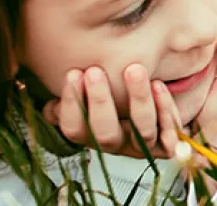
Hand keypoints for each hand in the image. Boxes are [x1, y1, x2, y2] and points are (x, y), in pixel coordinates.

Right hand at [43, 64, 183, 158]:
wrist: (155, 107)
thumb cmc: (114, 97)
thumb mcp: (88, 97)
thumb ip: (70, 99)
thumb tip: (47, 102)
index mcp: (90, 135)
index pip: (74, 129)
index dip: (71, 104)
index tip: (72, 73)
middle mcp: (115, 145)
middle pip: (104, 134)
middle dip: (99, 101)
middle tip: (94, 71)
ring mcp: (142, 147)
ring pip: (141, 130)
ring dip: (138, 99)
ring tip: (134, 70)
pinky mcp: (167, 144)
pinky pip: (169, 132)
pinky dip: (165, 109)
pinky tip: (159, 85)